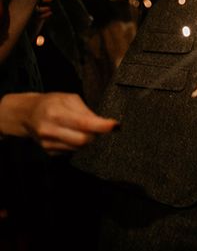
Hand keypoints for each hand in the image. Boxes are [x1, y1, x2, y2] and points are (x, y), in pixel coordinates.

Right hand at [0, 92, 117, 153]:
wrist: (26, 114)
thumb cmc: (51, 103)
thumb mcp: (68, 98)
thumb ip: (85, 111)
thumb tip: (103, 123)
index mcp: (56, 113)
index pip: (83, 123)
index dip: (101, 126)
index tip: (116, 126)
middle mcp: (50, 130)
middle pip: (83, 140)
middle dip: (96, 134)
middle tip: (99, 127)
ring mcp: (47, 143)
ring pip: (78, 148)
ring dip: (87, 139)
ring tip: (84, 128)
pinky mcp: (48, 152)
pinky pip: (71, 151)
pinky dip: (77, 144)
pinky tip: (72, 134)